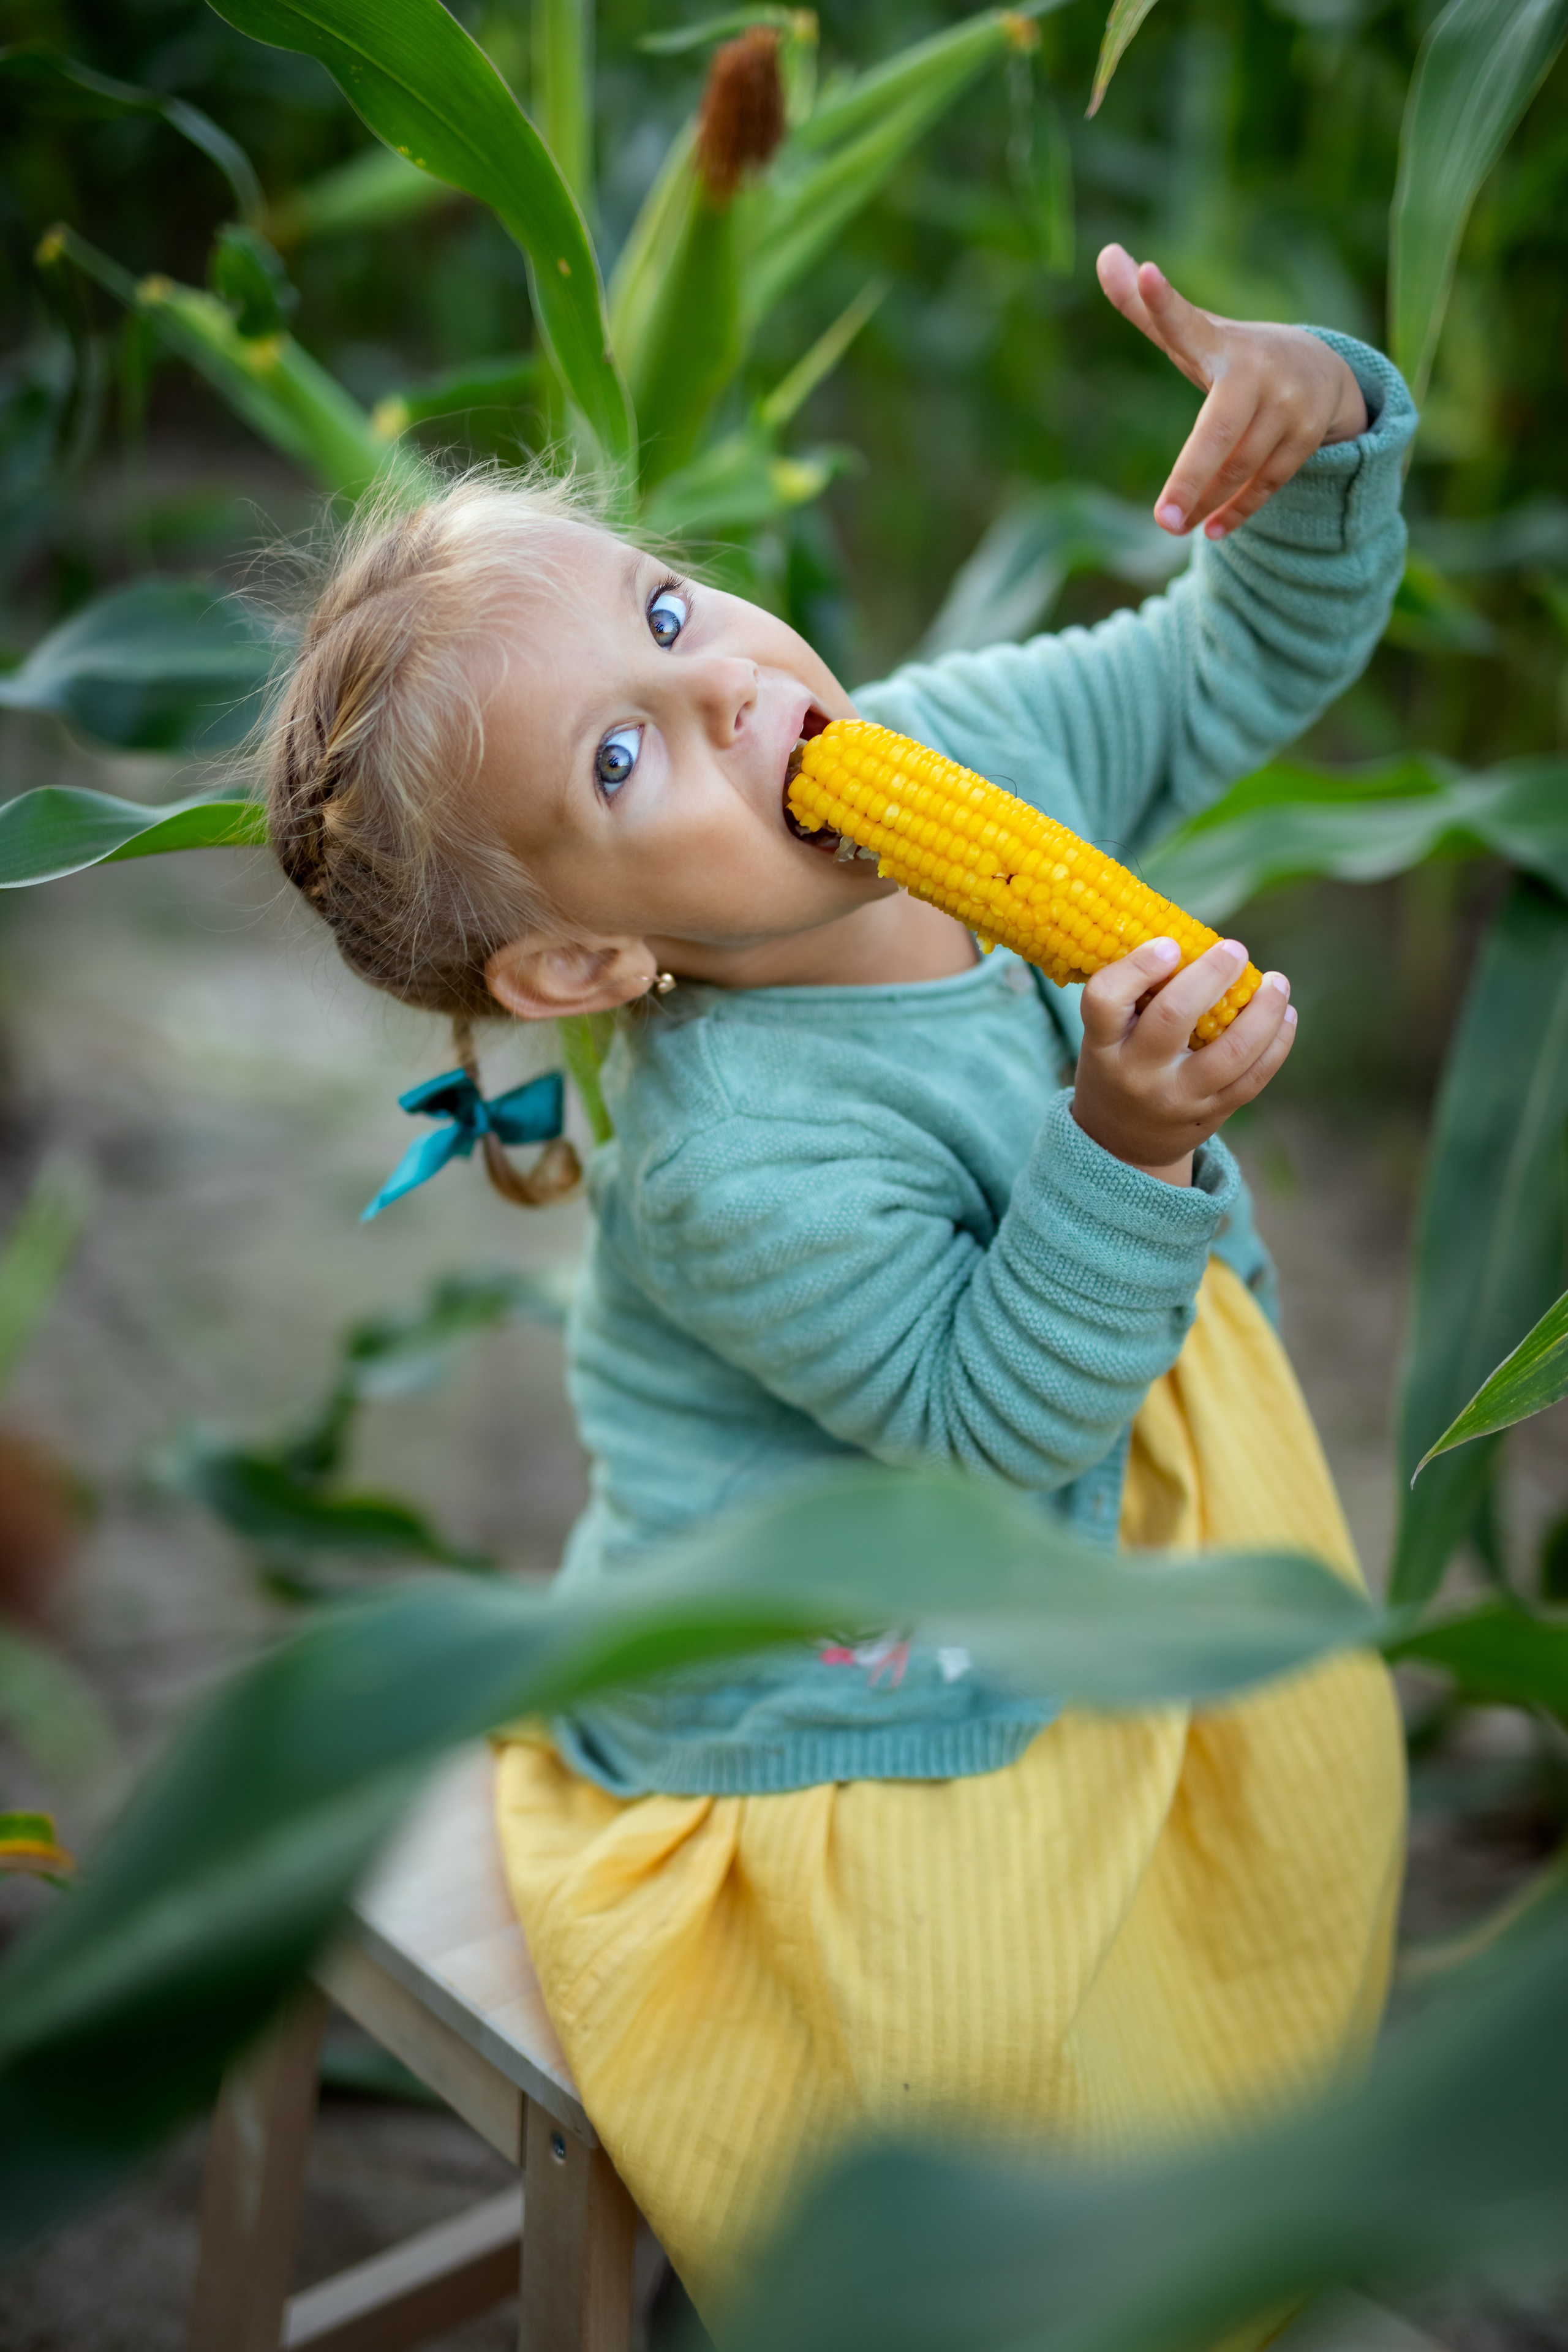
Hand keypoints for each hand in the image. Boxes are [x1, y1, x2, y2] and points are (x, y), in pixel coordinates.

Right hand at [1072, 936, 1296, 1183]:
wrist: (1122, 1144)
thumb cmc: (1117, 1065)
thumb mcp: (1107, 1037)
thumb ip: (1136, 996)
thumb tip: (1190, 935)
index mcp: (1103, 1045)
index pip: (1105, 1000)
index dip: (1137, 966)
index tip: (1170, 944)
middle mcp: (1137, 1073)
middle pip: (1173, 1017)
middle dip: (1211, 975)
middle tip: (1235, 949)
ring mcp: (1178, 1097)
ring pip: (1231, 1051)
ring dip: (1263, 1010)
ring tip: (1277, 982)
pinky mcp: (1212, 1113)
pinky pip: (1254, 1077)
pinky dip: (1278, 1043)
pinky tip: (1285, 1015)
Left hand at [1096, 244, 1368, 542]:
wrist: (1321, 370)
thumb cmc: (1234, 359)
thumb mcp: (1194, 338)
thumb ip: (1147, 312)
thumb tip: (1103, 254)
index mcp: (1218, 344)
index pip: (1185, 322)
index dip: (1162, 303)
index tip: (1144, 273)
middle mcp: (1256, 372)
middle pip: (1219, 431)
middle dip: (1191, 477)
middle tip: (1162, 520)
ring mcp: (1288, 405)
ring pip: (1241, 465)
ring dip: (1207, 500)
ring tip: (1176, 526)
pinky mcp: (1306, 437)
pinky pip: (1267, 482)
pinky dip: (1238, 509)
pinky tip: (1211, 530)